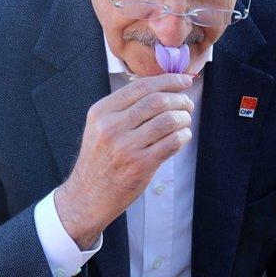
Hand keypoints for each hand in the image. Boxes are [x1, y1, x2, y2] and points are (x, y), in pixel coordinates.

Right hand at [53, 72, 194, 248]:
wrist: (88, 196)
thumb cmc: (99, 160)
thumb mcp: (99, 128)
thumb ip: (123, 109)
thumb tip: (161, 88)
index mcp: (101, 112)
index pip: (140, 87)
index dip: (168, 80)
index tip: (184, 80)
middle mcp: (112, 127)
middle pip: (157, 101)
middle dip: (179, 99)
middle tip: (187, 104)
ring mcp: (126, 147)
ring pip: (168, 120)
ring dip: (184, 118)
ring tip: (185, 120)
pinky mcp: (141, 165)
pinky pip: (172, 143)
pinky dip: (183, 136)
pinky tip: (183, 136)